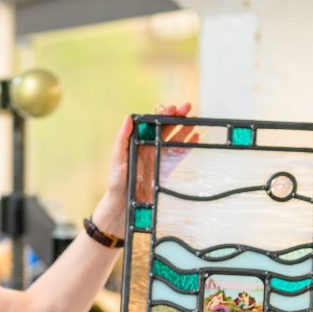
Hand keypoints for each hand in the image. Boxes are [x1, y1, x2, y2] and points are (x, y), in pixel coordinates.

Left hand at [93, 103, 197, 236]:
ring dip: (185, 128)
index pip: (153, 124)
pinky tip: (195, 137)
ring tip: (194, 119)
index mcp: (139, 142)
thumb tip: (128, 118)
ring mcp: (160, 157)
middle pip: (167, 128)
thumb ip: (122, 138)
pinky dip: (188, 145)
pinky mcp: (167, 168)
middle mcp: (150, 147)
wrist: (124, 204)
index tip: (172, 107)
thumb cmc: (117, 181)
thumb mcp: (118, 158)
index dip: (163, 114)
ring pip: (175, 139)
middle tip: (187, 107)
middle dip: (177, 117)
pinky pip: (179, 154)